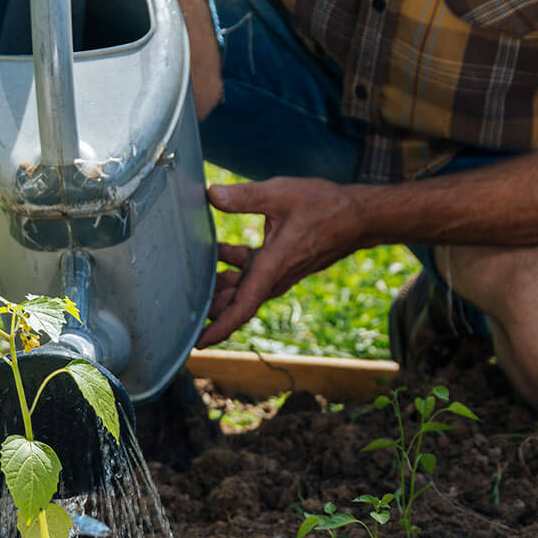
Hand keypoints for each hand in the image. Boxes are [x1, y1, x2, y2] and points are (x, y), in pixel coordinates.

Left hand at [197, 178, 362, 346]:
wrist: (358, 217)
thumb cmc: (324, 206)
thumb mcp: (282, 194)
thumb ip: (245, 196)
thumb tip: (211, 194)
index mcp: (273, 266)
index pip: (243, 306)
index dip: (220, 327)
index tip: (200, 343)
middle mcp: (275, 277)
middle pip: (236, 302)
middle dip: (210, 309)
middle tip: (179, 311)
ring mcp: (279, 273)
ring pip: (242, 289)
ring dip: (219, 288)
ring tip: (188, 282)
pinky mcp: (281, 266)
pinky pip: (251, 276)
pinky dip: (232, 270)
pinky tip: (215, 252)